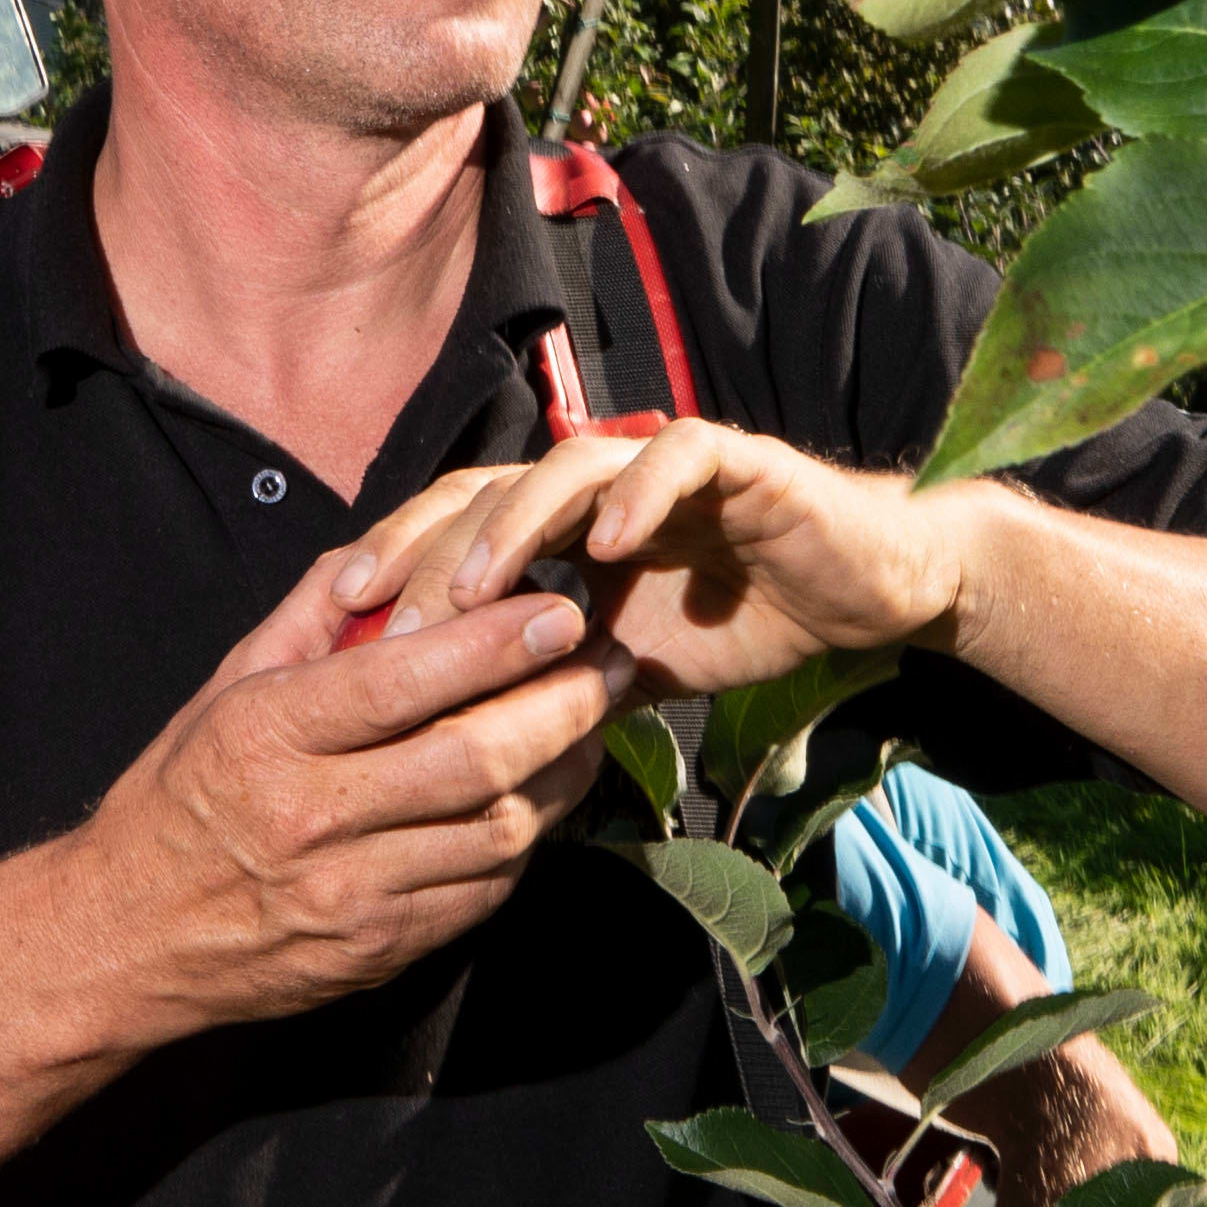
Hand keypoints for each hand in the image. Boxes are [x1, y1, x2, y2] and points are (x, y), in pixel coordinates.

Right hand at [60, 552, 626, 1042]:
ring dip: (564, 773)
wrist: (126, 937)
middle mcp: (311, 817)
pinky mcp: (381, 951)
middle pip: (475, 758)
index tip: (560, 609)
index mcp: (268, 734)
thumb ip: (309, 614)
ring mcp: (351, 895)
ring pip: (499, 830)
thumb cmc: (179, 796)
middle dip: (561, 704)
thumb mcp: (224, 687)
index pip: (404, 680)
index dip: (496, 642)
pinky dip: (526, 839)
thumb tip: (387, 552)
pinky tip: (540, 796)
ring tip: (591, 725)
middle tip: (607, 663)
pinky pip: (483, 891)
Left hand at [336, 422, 978, 703]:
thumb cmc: (740, 619)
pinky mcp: (736, 459)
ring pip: (566, 468)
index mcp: (560, 524)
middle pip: (489, 491)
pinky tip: (607, 545)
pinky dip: (639, 494)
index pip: (456, 526)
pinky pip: (677, 458)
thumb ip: (549, 683)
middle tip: (392, 620)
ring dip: (516, 526)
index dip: (399, 562)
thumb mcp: (624, 666)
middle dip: (434, 553)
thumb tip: (458, 749)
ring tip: (479, 589)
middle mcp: (597, 482)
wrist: (862, 590)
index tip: (345, 621)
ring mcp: (661, 464)